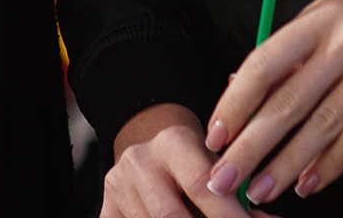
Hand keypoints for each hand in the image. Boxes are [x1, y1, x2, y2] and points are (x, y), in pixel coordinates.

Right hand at [102, 103, 242, 217]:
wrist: (144, 133)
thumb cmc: (189, 151)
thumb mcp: (212, 158)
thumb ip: (236, 190)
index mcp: (172, 143)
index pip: (200, 185)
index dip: (228, 215)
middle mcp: (139, 164)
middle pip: (171, 217)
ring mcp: (118, 189)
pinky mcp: (107, 210)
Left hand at [202, 0, 342, 206]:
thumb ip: (301, 50)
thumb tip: (245, 86)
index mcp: (323, 16)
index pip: (265, 62)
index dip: (236, 103)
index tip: (216, 135)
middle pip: (287, 100)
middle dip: (251, 146)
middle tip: (225, 178)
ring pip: (321, 125)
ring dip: (286, 164)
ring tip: (261, 190)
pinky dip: (331, 165)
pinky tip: (310, 184)